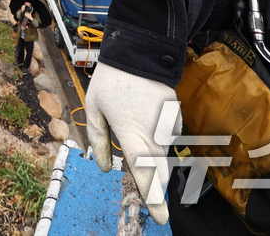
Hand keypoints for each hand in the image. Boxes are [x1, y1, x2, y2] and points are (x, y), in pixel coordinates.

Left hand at [85, 61, 177, 224]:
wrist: (141, 52)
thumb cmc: (113, 80)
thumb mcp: (94, 108)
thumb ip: (98, 139)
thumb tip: (103, 166)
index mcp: (132, 133)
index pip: (145, 173)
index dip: (153, 198)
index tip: (161, 217)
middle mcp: (154, 132)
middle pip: (157, 169)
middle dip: (152, 184)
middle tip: (142, 187)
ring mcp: (167, 125)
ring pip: (160, 154)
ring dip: (149, 156)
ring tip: (131, 131)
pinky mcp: (175, 118)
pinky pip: (165, 139)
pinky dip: (155, 140)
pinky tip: (142, 122)